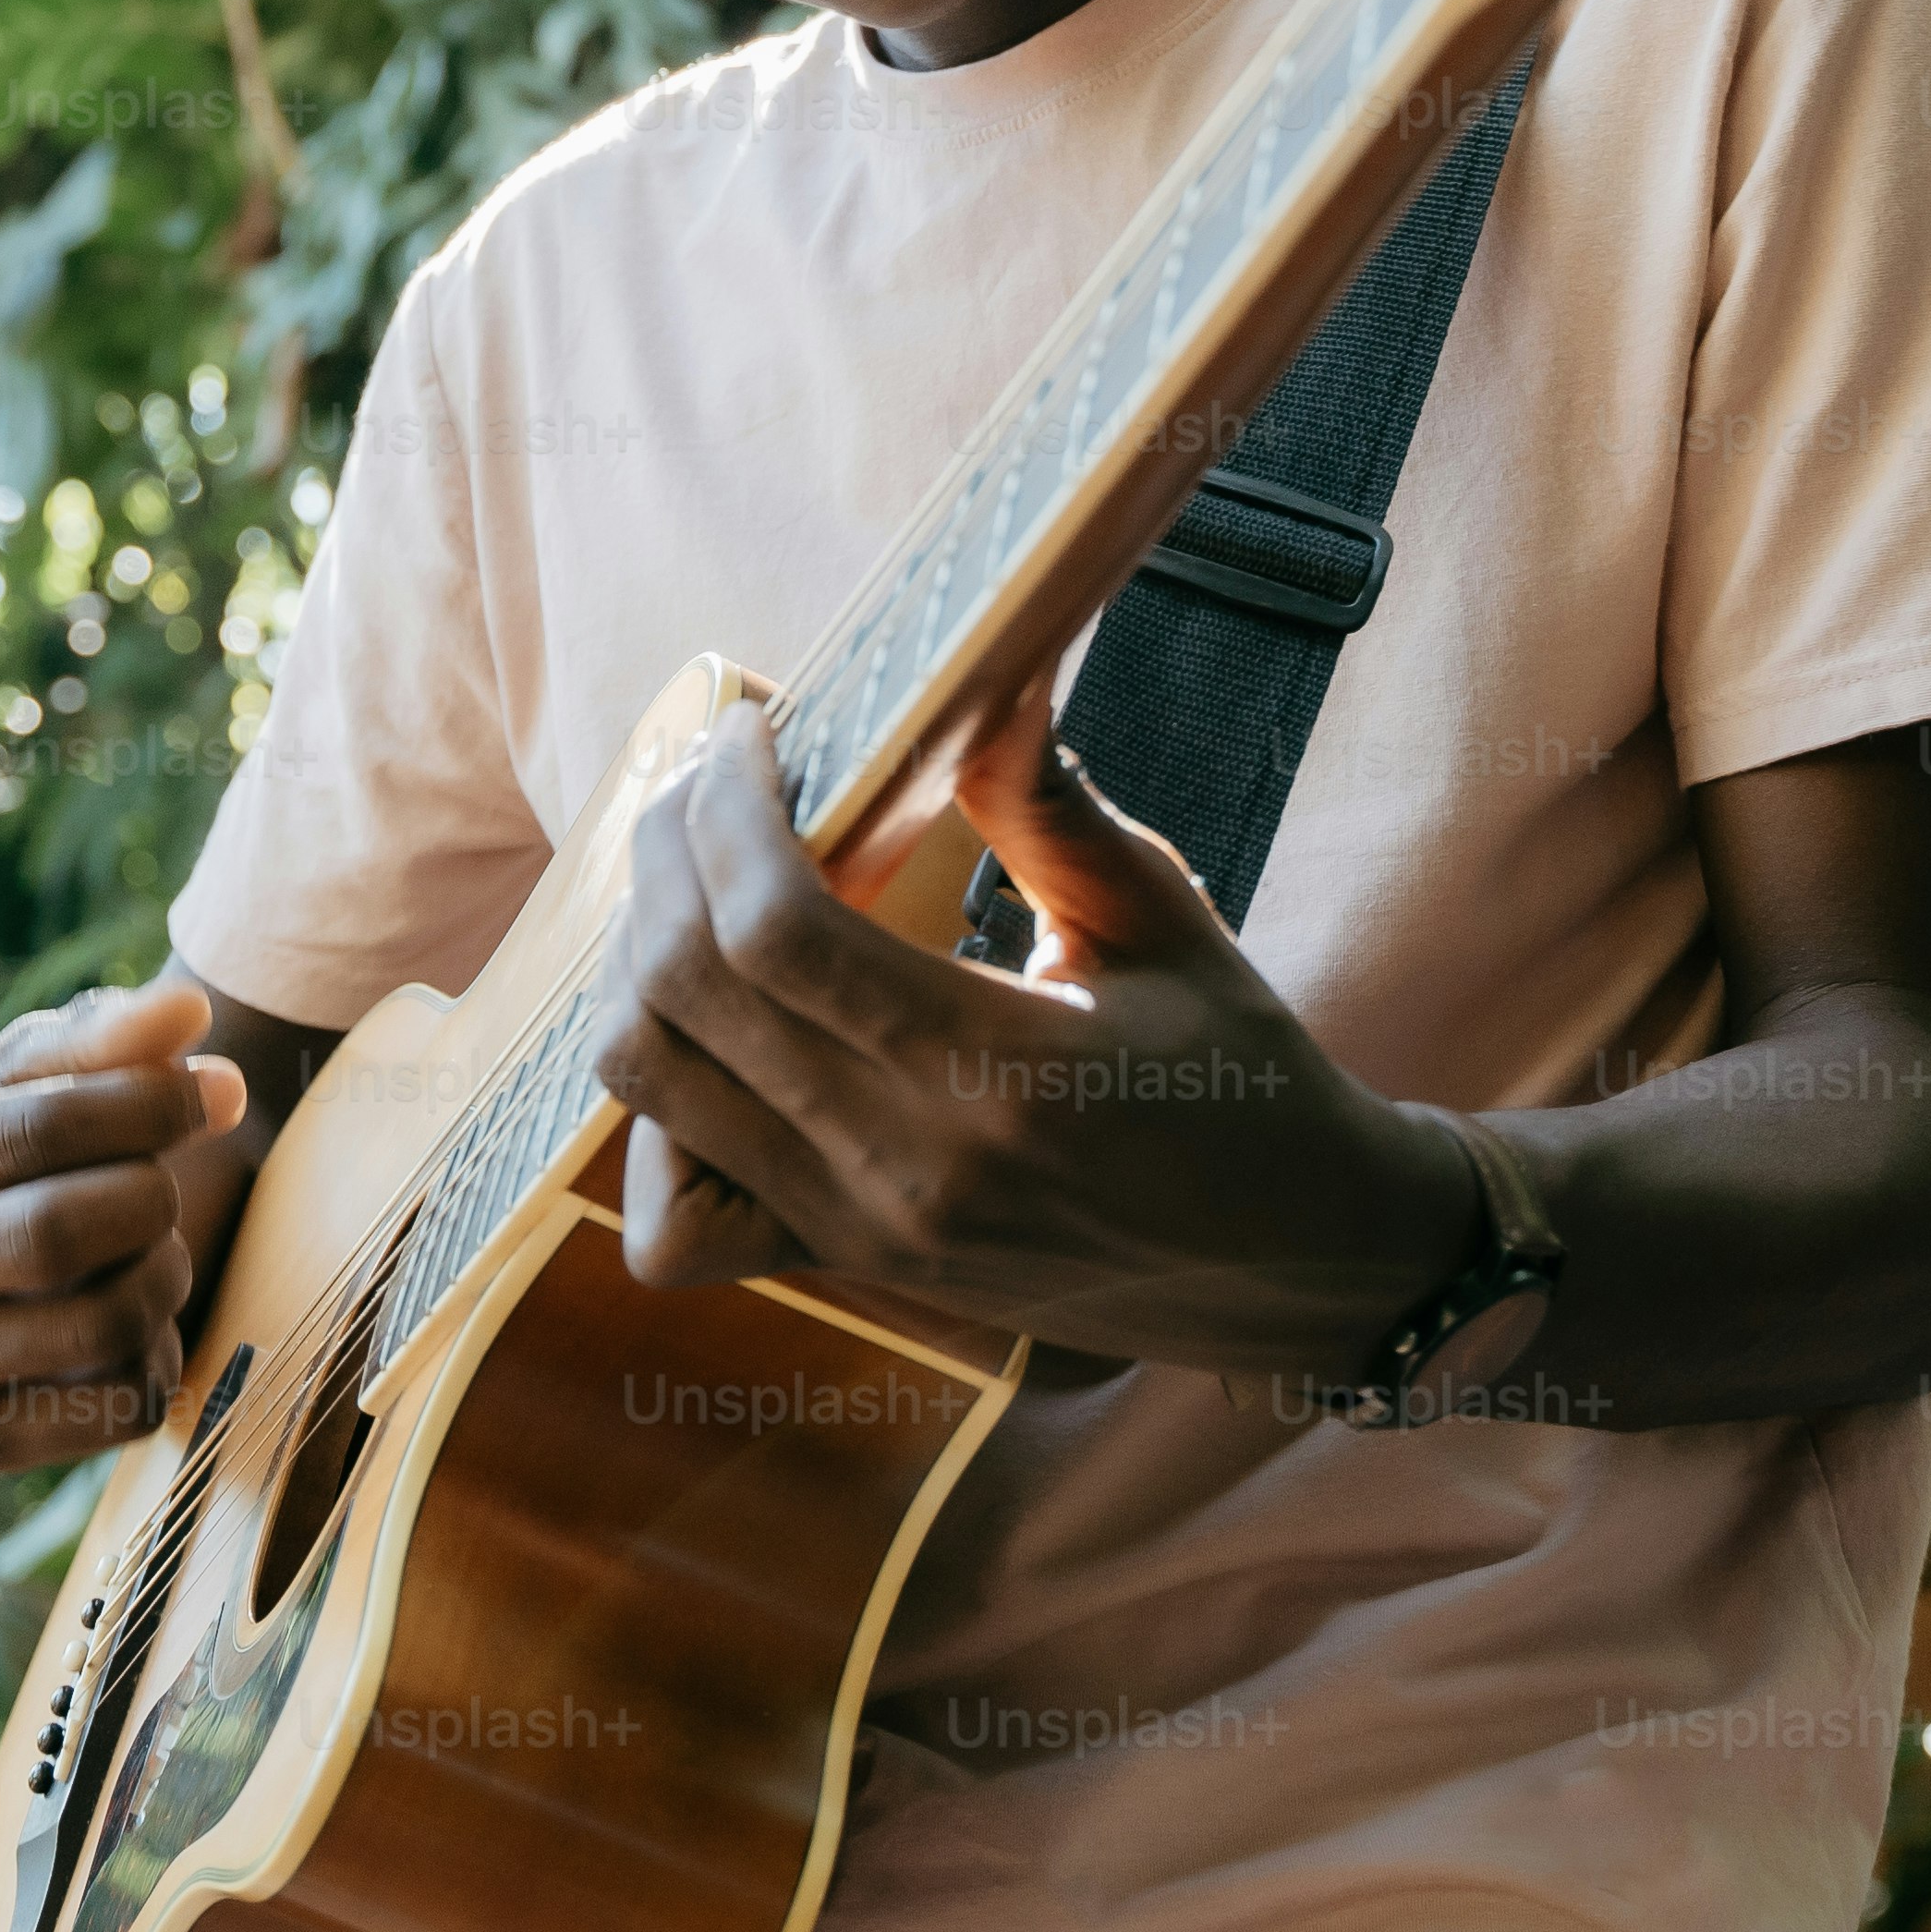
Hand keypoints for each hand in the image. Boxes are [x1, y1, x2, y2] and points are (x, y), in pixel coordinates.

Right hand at [0, 980, 256, 1469]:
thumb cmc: (9, 1150)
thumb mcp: (36, 1079)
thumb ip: (109, 1039)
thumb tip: (188, 1014)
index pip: (33, 1130)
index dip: (149, 1106)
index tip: (209, 1094)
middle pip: (57, 1234)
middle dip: (149, 1197)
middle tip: (165, 1183)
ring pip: (102, 1326)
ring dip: (166, 1273)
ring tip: (153, 1246)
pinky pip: (120, 1405)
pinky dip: (157, 1352)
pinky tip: (128, 1320)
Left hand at [586, 681, 1480, 1383]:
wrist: (1289, 1260)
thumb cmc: (1243, 1075)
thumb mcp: (1166, 921)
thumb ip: (1049, 804)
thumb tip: (986, 667)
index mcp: (1003, 1069)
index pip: (777, 930)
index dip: (726, 809)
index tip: (749, 731)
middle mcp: (909, 1162)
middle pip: (688, 989)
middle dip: (668, 850)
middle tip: (707, 781)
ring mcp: (862, 1227)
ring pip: (649, 1085)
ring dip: (641, 960)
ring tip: (697, 884)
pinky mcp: (843, 1264)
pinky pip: (676, 1224)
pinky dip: (652, 1131)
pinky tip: (712, 1047)